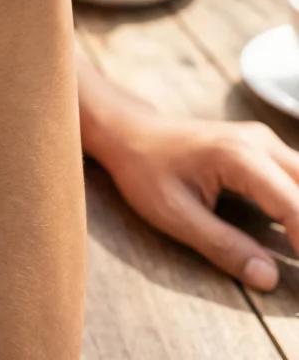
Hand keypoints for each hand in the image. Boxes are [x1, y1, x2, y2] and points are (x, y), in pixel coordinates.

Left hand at [102, 113, 298, 290]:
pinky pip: (296, 173)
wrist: (130, 132)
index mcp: (240, 158)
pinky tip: (295, 229)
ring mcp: (262, 139)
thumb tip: (269, 278)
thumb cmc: (145, 171)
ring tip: (298, 249)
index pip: (295, 206)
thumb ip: (223, 246)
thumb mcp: (175, 214)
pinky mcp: (260, 145)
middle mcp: (259, 142)